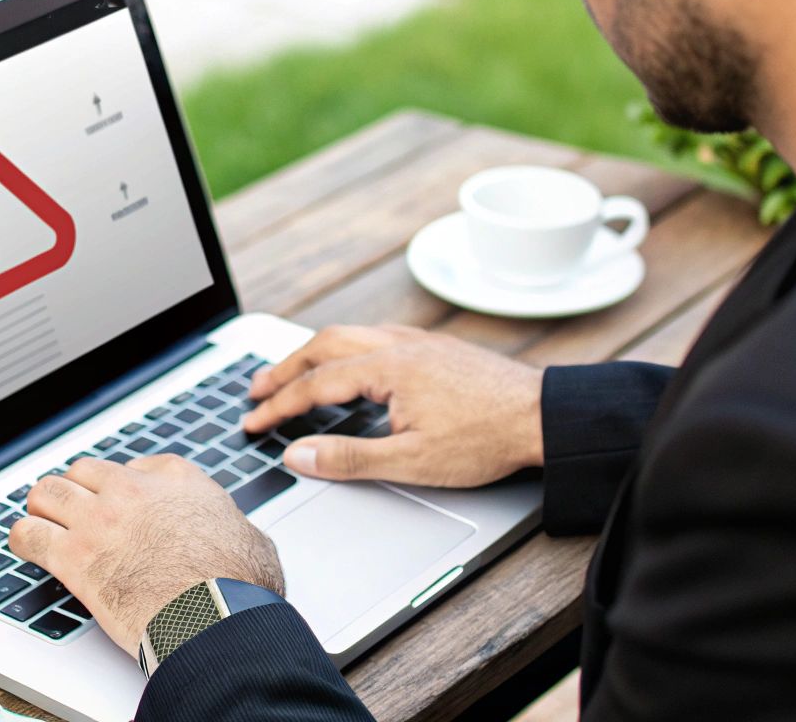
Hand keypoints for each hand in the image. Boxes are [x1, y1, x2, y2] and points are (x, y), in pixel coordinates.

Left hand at [9, 455, 283, 653]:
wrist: (213, 615)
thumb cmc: (236, 585)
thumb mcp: (251, 540)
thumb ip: (234, 528)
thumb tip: (244, 541)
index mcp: (176, 480)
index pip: (132, 466)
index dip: (119, 484)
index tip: (116, 499)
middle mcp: (132, 491)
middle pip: (81, 471)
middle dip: (74, 490)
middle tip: (71, 510)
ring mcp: (98, 520)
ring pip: (46, 492)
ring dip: (43, 508)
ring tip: (43, 523)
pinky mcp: (74, 556)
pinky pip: (28, 535)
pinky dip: (23, 540)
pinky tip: (27, 546)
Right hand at [244, 324, 543, 486]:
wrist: (543, 417)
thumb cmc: (487, 438)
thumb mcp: (412, 461)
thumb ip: (349, 458)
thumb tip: (299, 455)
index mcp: (387, 368)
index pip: (315, 384)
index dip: (278, 405)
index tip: (252, 422)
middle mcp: (399, 344)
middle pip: (323, 344)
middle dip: (284, 368)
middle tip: (256, 390)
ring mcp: (418, 342)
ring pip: (349, 334)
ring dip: (312, 353)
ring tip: (291, 374)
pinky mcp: (434, 348)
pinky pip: (374, 336)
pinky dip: (344, 348)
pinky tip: (349, 365)